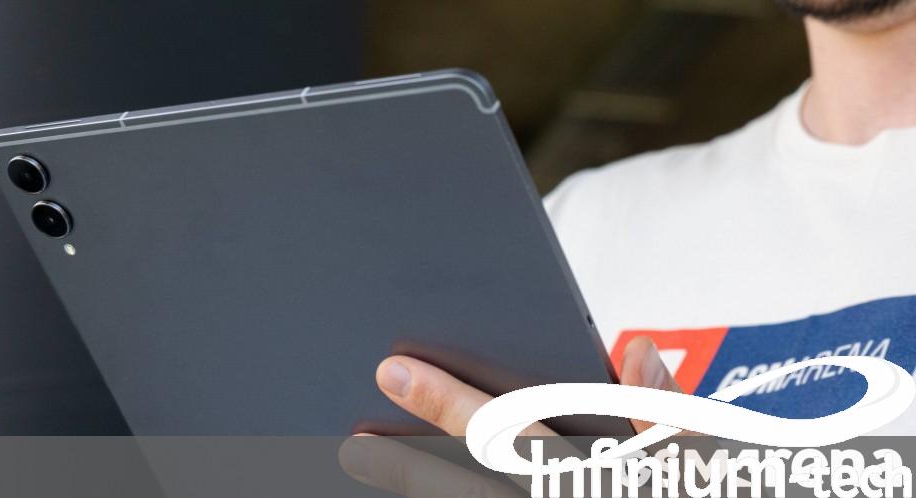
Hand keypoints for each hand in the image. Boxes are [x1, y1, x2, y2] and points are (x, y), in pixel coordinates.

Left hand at [339, 336, 684, 495]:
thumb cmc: (695, 497)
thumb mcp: (705, 461)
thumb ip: (666, 409)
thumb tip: (635, 348)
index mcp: (598, 481)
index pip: (510, 433)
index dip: (447, 404)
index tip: (393, 371)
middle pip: (472, 492)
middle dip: (410, 470)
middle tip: (354, 445)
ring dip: (425, 495)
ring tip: (372, 473)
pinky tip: (431, 491)